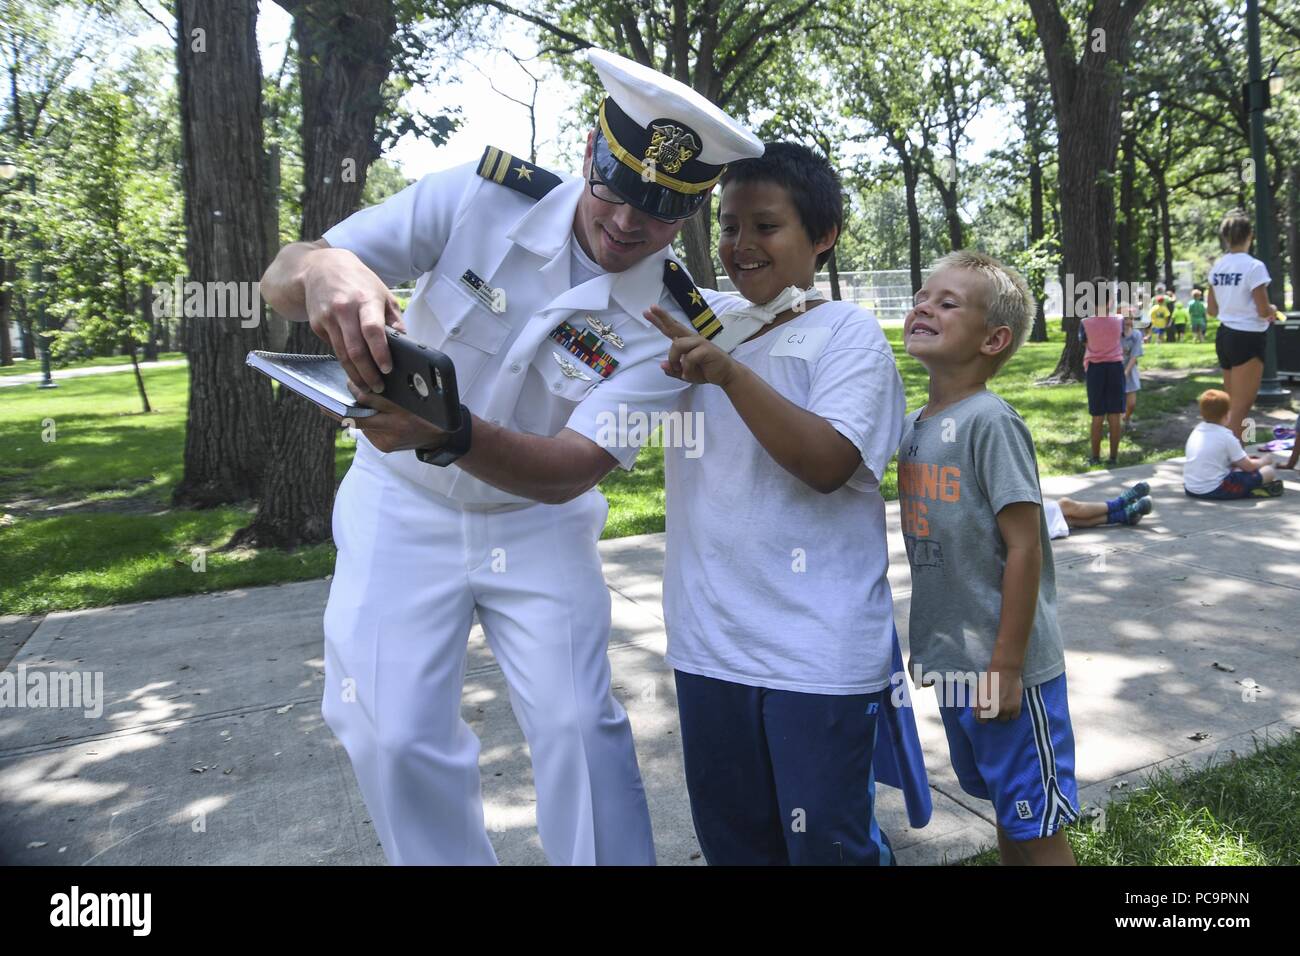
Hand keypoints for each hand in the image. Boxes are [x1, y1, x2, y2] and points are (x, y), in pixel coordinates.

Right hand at [303, 247, 406, 391]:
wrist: (320, 267)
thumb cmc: (357, 282)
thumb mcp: (382, 293)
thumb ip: (394, 319)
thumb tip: (405, 344)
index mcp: (365, 299)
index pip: (372, 330)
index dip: (380, 352)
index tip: (387, 369)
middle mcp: (343, 308)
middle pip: (355, 349)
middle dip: (367, 373)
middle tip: (378, 387)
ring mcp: (327, 317)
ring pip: (342, 354)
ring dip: (355, 374)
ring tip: (367, 386)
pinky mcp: (316, 324)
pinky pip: (333, 348)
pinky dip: (344, 361)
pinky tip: (353, 369)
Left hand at [344, 379, 448, 452]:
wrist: (438, 437)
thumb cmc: (426, 412)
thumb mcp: (414, 397)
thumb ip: (391, 390)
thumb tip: (364, 382)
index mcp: (402, 413)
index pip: (369, 400)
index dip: (356, 390)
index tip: (348, 382)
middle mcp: (393, 429)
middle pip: (357, 418)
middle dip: (340, 409)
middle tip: (325, 400)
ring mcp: (387, 441)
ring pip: (361, 424)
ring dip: (353, 414)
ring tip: (342, 403)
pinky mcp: (383, 446)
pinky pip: (367, 431)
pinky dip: (363, 422)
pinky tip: (361, 414)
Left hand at [642, 305, 738, 386]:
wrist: (726, 375)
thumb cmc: (706, 371)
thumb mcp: (686, 374)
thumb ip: (674, 370)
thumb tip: (662, 365)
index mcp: (687, 342)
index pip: (671, 329)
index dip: (660, 320)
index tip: (648, 311)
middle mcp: (692, 339)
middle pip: (675, 326)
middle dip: (662, 317)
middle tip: (651, 308)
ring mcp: (700, 342)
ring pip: (677, 345)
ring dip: (674, 360)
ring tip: (680, 371)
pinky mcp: (706, 349)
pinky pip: (689, 358)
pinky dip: (687, 369)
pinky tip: (690, 374)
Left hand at [976, 667, 1022, 722]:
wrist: (1006, 669)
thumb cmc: (989, 678)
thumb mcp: (978, 689)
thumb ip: (976, 703)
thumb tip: (975, 713)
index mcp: (983, 706)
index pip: (981, 720)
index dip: (981, 716)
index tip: (983, 712)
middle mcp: (995, 710)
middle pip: (992, 719)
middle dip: (991, 714)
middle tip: (993, 705)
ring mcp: (1006, 709)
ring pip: (1003, 719)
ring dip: (1001, 714)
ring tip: (1002, 705)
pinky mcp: (1016, 707)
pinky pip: (1013, 717)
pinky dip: (1011, 713)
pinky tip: (1009, 705)